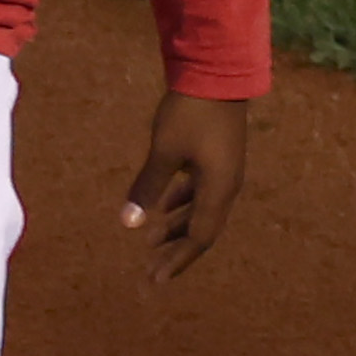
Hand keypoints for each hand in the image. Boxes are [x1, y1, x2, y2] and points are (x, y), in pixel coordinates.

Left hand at [116, 87, 246, 281]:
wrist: (216, 75)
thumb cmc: (189, 114)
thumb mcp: (163, 152)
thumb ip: (147, 188)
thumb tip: (128, 224)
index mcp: (218, 189)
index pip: (200, 236)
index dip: (177, 260)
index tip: (155, 279)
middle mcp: (227, 185)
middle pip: (203, 228)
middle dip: (176, 251)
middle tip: (150, 270)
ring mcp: (224, 171)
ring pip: (201, 211)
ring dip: (177, 228)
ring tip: (151, 242)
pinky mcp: (217, 158)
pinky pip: (201, 192)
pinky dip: (182, 204)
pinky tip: (162, 210)